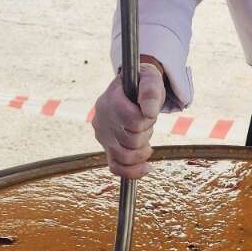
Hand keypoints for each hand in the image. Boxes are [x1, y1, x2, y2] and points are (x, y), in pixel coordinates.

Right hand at [91, 61, 164, 178]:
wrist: (130, 90)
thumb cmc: (142, 84)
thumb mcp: (150, 79)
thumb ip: (150, 91)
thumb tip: (149, 112)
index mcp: (111, 99)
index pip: (133, 120)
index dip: (148, 119)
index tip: (149, 110)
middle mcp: (102, 119)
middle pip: (130, 139)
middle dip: (146, 132)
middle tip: (147, 121)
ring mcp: (103, 136)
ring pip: (124, 156)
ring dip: (142, 149)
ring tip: (145, 138)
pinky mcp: (106, 148)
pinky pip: (115, 167)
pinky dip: (131, 171)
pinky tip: (146, 168)